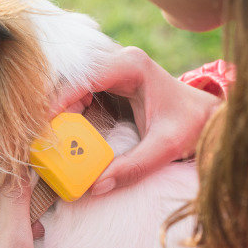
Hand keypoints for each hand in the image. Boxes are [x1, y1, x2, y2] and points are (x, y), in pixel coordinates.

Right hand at [53, 47, 221, 195]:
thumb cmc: (190, 125)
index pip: (84, 77)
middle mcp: (118, 60)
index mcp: (131, 66)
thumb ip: (133, 167)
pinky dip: (68, 108)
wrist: (206, 114)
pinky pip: (79, 90)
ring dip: (59, 107)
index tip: (43, 122)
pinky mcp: (108, 80)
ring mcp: (112, 68)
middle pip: (72, 78)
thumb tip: (96, 187)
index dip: (60, 98)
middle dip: (54, 105)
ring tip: (51, 134)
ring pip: (72, 83)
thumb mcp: (165, 148)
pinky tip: (64, 129)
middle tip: (41, 133)